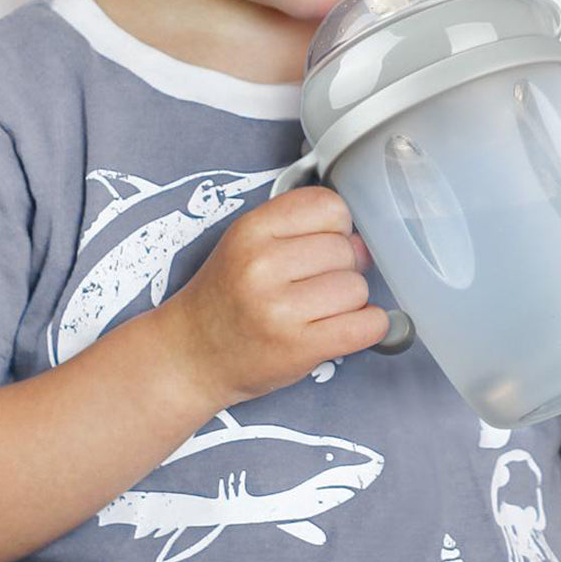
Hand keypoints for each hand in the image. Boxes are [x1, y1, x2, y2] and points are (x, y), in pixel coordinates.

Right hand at [169, 186, 387, 407]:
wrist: (191, 355)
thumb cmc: (225, 298)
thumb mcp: (246, 243)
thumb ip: (299, 230)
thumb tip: (364, 242)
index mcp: (251, 230)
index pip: (328, 206)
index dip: (335, 227)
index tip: (323, 243)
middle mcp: (262, 265)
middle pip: (346, 250)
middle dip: (341, 268)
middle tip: (315, 285)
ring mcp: (279, 309)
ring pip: (357, 288)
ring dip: (350, 302)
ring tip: (318, 309)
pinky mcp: (298, 347)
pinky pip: (367, 326)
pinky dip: (369, 326)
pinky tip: (348, 327)